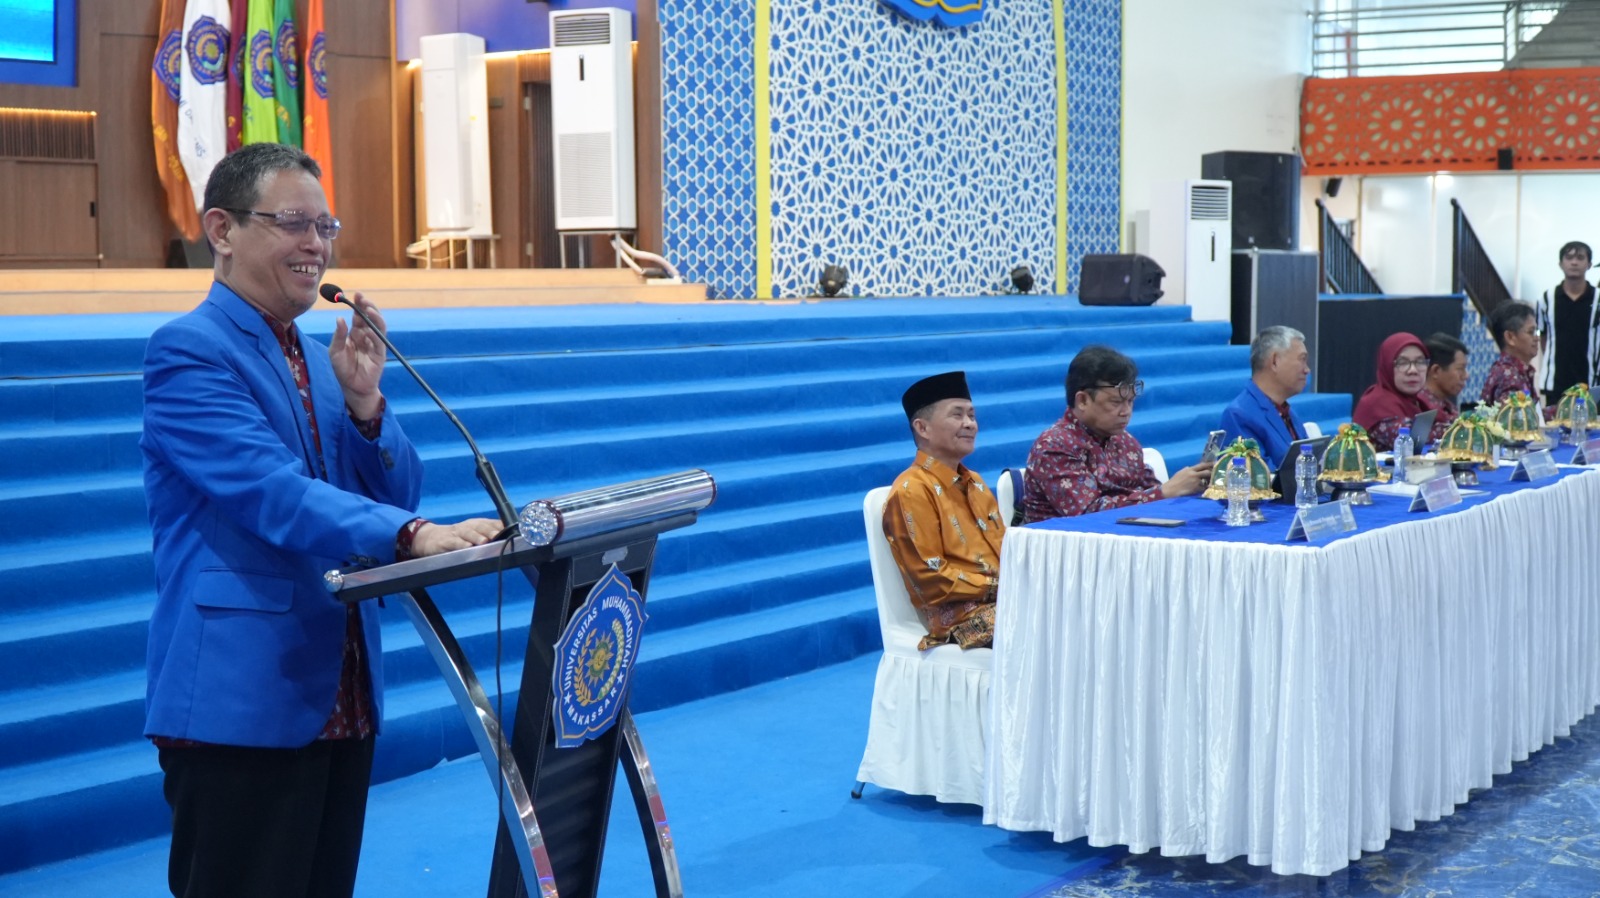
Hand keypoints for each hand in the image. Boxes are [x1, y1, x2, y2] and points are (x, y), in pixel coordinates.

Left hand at [329, 292, 386, 419]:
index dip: (358, 305)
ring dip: (375, 317)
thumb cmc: (342, 369)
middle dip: (368, 306)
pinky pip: (379, 343)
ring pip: (378, 327)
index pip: (358, 316)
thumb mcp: (334, 351)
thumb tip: (340, 318)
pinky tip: (369, 330)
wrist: (351, 388)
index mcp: (355, 333)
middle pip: (370, 317)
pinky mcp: (379, 355)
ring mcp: (374, 344)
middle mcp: (366, 336)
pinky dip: (375, 335)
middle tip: (362, 299)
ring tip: (369, 309)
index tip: (355, 294)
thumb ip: (338, 335)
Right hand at [411, 518, 504, 556]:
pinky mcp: (446, 541)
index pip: (492, 523)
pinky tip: (467, 547)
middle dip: (490, 530)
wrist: (431, 538)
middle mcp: (469, 526)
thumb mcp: (474, 535)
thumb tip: (510, 541)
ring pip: (468, 533)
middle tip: (498, 535)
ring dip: (477, 536)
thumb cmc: (458, 538)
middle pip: (481, 526)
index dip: (502, 526)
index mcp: (478, 524)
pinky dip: (461, 544)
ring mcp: (457, 533)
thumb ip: (489, 536)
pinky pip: (454, 542)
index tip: (513, 531)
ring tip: (484, 541)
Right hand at [1160, 461, 1213, 498]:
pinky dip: (1204, 488)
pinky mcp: (1196, 489)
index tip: (1215, 463)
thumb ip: (1186, 470)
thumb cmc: (1174, 481)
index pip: (1202, 465)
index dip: (1209, 464)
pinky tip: (1205, 489)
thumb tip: (1190, 467)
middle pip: (1207, 472)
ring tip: (1211, 483)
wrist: (1171, 490)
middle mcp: (1194, 474)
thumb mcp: (1180, 472)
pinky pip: (1203, 488)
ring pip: (1206, 481)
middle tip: (1215, 474)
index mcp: (1190, 469)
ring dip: (1209, 482)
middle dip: (1212, 473)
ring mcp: (1195, 482)